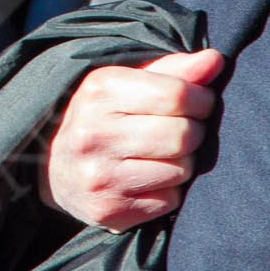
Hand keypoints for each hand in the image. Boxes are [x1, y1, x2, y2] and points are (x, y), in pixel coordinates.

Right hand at [43, 48, 224, 230]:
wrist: (54, 169)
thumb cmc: (103, 117)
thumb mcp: (128, 82)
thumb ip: (173, 70)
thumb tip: (215, 60)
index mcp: (99, 90)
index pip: (177, 95)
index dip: (201, 99)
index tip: (199, 102)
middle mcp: (95, 133)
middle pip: (183, 135)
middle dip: (194, 132)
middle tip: (184, 130)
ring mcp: (100, 175)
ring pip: (181, 169)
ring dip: (183, 162)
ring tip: (163, 154)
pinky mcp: (110, 210)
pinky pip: (170, 200)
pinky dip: (170, 190)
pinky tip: (150, 179)